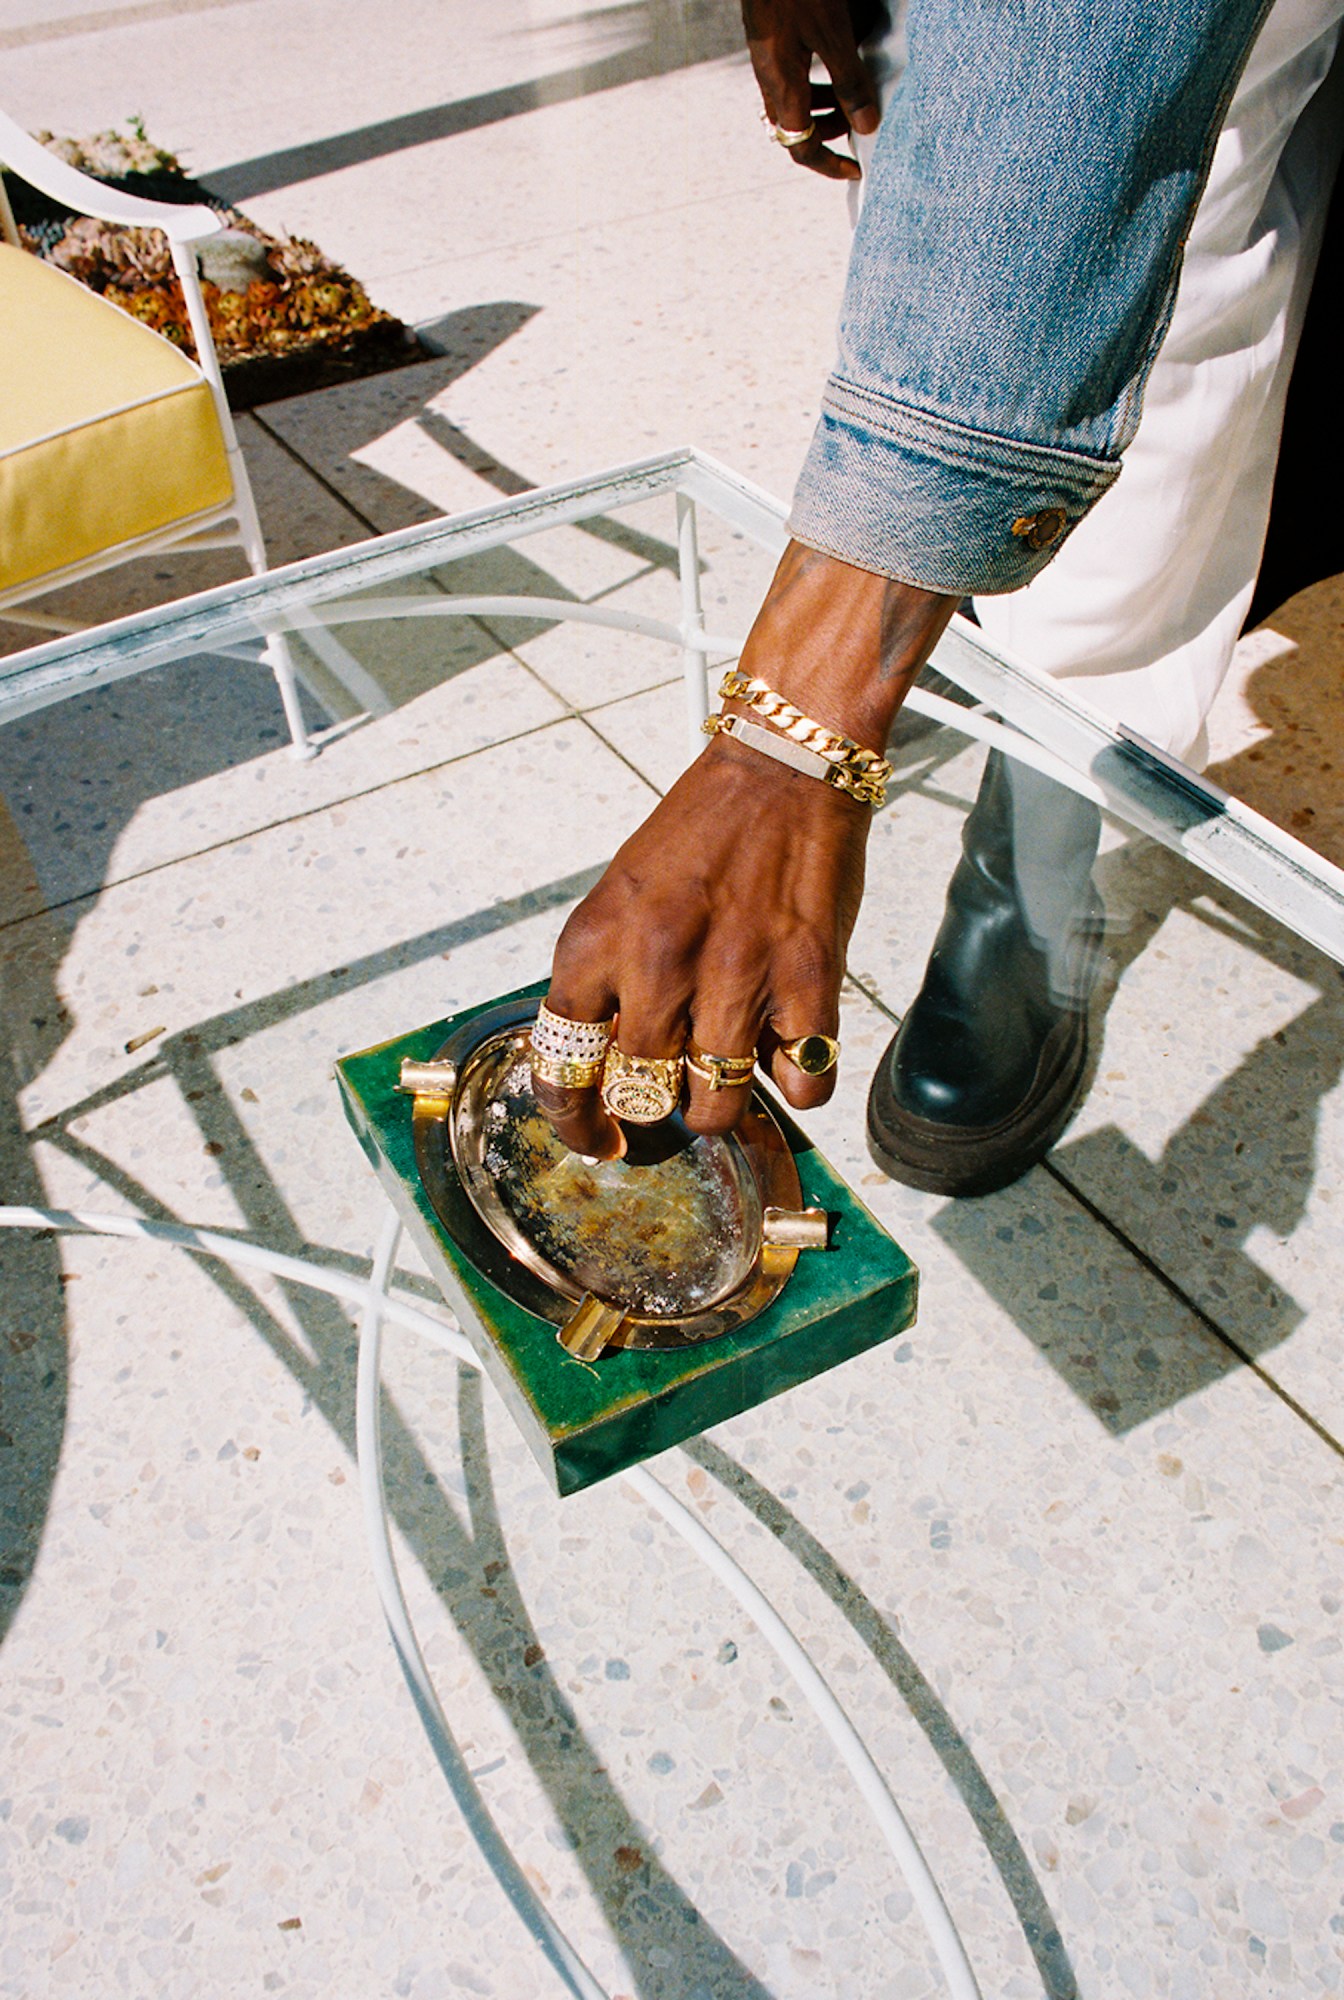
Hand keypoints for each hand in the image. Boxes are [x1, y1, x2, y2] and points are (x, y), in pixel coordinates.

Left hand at [534, 545, 956, 1156]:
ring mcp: (736, 978)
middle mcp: (657, 965)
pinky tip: (789, 1049)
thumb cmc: (703, 833)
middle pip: (640, 1098)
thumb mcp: (622, 898)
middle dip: (652, 1112)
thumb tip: (604, 1065)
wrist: (783, 769)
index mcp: (597, 942)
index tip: (593, 1139)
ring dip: (719, 1105)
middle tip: (669, 1099)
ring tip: (726, 1076)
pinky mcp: (808, 983)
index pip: (561, 1065)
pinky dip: (796, 1082)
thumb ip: (607, 978)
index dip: (573, 1120)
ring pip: (715, 1108)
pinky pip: (801, 1086)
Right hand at [742, 0, 879, 180]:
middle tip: (860, 119)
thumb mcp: (832, 34)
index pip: (801, 148)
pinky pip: (795, 73)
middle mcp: (771, 79)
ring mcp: (769, 59)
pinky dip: (818, 76)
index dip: (829, 166)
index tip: (856, 169)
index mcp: (782, 87)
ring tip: (853, 86)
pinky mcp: (772, 39)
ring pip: (797, 98)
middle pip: (797, 126)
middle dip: (830, 130)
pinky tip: (838, 53)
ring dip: (826, 102)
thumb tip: (865, 125)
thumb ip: (849, 81)